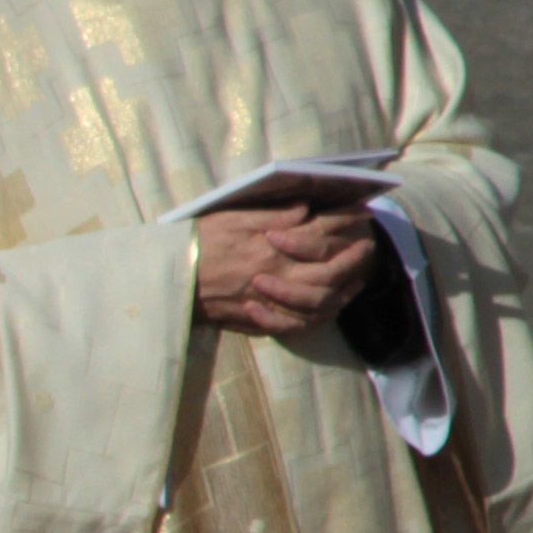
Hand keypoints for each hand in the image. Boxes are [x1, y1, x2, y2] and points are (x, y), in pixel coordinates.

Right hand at [195, 206, 378, 336]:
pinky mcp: (258, 319)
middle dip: (353, 257)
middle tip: (366, 245)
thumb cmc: (195, 244)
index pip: (321, 232)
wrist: (166, 280)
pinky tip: (330, 306)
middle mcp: (275, 277)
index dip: (345, 220)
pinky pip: (298, 324)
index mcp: (270, 248)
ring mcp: (268, 302)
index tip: (362, 210)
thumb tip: (306, 208)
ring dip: (343, 289)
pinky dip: (319, 317)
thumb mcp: (230, 219)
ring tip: (356, 277)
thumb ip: (271, 215)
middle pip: (329, 272)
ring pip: (320, 302)